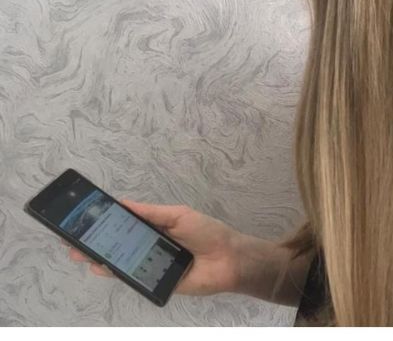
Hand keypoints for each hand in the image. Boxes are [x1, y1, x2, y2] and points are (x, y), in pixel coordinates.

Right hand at [64, 199, 242, 295]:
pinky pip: (132, 277)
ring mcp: (151, 264)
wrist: (228, 259)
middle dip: (96, 241)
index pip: (127, 223)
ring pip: (121, 261)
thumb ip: (151, 212)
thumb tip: (124, 203)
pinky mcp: (155, 282)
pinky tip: (101, 267)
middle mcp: (150, 245)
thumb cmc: (206, 232)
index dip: (107, 221)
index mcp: (157, 227)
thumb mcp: (178, 215)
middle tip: (72, 238)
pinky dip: (116, 273)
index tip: (85, 216)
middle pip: (119, 244)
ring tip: (80, 252)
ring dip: (100, 257)